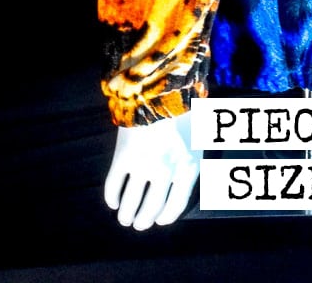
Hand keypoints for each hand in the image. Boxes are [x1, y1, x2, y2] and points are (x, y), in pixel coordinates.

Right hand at [104, 111, 201, 230]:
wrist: (162, 87)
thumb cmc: (185, 109)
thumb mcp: (199, 137)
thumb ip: (193, 159)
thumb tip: (185, 178)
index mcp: (188, 168)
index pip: (176, 206)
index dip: (166, 217)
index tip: (159, 220)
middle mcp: (167, 173)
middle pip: (152, 209)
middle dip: (144, 220)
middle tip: (139, 224)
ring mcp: (143, 166)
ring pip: (131, 202)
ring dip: (126, 214)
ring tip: (124, 218)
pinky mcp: (124, 157)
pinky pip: (114, 185)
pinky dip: (111, 196)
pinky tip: (112, 201)